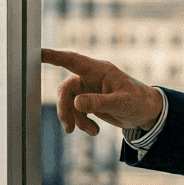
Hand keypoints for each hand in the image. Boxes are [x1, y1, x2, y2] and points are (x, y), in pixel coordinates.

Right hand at [42, 48, 163, 135]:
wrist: (147, 113)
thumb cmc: (138, 102)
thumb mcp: (121, 103)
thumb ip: (99, 103)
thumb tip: (77, 103)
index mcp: (100, 70)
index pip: (72, 60)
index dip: (53, 56)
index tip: (36, 52)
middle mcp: (91, 77)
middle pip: (66, 90)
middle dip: (65, 109)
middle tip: (70, 128)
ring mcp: (89, 89)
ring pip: (69, 103)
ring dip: (76, 120)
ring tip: (93, 132)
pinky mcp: (89, 101)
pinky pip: (76, 111)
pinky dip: (81, 123)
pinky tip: (95, 131)